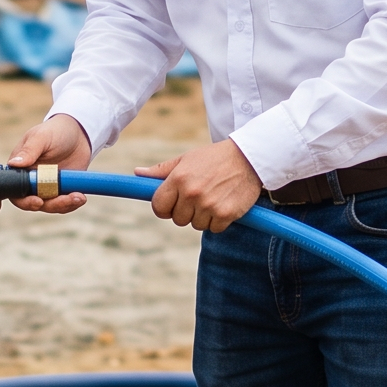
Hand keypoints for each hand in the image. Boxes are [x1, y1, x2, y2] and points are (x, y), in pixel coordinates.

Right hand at [3, 115, 92, 213]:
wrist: (79, 133)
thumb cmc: (55, 131)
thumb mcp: (41, 137)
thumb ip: (28, 151)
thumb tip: (13, 164)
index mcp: (20, 169)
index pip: (15, 191)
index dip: (25, 201)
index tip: (38, 201)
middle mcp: (31, 181)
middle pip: (34, 203)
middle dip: (50, 204)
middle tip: (65, 200)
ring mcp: (47, 187)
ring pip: (51, 205)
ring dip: (64, 205)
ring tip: (78, 197)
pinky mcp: (62, 190)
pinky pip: (64, 203)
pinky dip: (72, 203)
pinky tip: (81, 197)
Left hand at [134, 140, 264, 232]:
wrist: (249, 158)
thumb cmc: (214, 158)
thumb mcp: (186, 159)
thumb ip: (161, 170)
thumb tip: (137, 173)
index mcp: (178, 178)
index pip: (159, 207)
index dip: (165, 207)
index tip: (173, 204)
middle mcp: (192, 193)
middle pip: (178, 219)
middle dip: (186, 211)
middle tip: (199, 197)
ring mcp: (209, 205)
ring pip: (196, 225)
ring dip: (203, 216)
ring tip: (214, 197)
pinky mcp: (225, 214)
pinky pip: (214, 228)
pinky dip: (219, 220)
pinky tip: (224, 203)